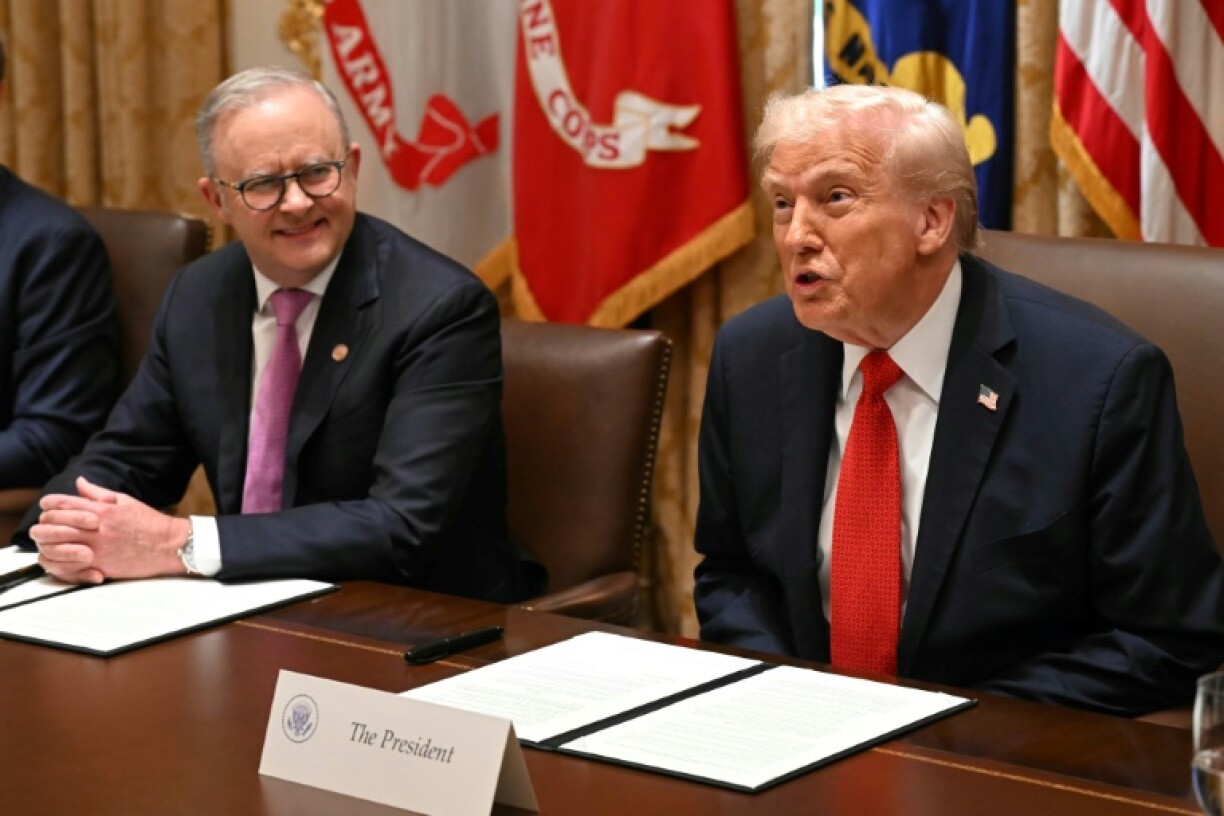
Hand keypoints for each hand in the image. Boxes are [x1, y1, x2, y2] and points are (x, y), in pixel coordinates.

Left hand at [31, 477, 189, 583]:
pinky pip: (68, 565)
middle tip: (43, 526)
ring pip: (55, 545)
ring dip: (46, 543)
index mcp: (101, 509)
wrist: (168, 545)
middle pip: (52, 523)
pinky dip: (59, 562)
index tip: (47, 506)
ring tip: (47, 543)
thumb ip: (98, 493)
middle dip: (43, 524)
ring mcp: (96, 548)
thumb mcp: (124, 501)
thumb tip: (79, 482)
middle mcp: (95, 528)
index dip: (48, 503)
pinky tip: (59, 558)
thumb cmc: (148, 522)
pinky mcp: (99, 565)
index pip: (61, 503)